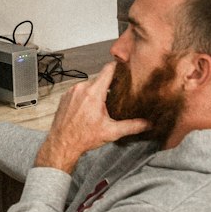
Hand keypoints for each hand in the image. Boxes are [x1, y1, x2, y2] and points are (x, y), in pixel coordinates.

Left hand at [35, 63, 149, 173]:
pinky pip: (79, 91)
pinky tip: (87, 109)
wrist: (62, 144)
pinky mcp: (65, 96)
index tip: (125, 68)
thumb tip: (148, 124)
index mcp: (94, 93)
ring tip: (100, 107)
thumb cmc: (83, 138)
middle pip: (100, 80)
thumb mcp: (111, 132)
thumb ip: (132, 126)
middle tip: (115, 98)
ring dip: (95, 93)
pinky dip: (84, 97)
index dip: (118, 67)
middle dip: (108, 87)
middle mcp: (81, 88)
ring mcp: (72, 91)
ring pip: (89, 85)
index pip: (108, 70)